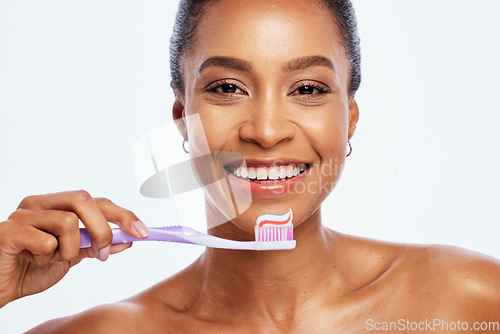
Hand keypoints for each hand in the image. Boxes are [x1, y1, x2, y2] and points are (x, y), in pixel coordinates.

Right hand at [0, 190, 148, 308]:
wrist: (1, 286)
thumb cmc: (32, 268)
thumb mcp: (72, 257)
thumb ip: (97, 246)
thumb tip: (129, 239)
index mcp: (57, 205)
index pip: (98, 201)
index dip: (123, 215)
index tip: (143, 232)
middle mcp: (40, 203)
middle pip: (84, 200)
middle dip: (102, 229)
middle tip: (101, 253)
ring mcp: (23, 214)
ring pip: (67, 222)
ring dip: (69, 250)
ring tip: (54, 259)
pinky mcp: (9, 230)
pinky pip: (45, 241)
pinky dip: (47, 258)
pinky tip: (34, 261)